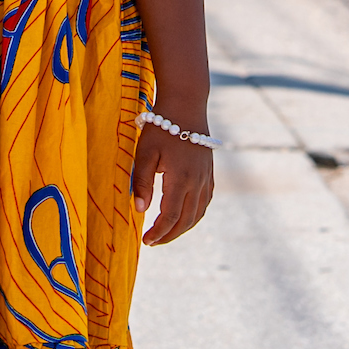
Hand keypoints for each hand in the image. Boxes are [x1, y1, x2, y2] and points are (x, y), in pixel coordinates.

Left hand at [130, 118, 214, 245]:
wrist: (185, 106)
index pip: (170, 216)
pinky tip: (184, 217)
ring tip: (166, 233)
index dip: (158, 232)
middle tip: (153, 242)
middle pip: (186, 220)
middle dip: (169, 235)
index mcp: (180, 179)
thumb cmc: (161, 127)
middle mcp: (197, 182)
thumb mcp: (144, 153)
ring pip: (198, 213)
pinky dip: (195, 215)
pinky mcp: (209, 173)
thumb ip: (141, 182)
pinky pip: (205, 202)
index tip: (145, 241)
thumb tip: (139, 209)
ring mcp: (206, 178)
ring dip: (183, 228)